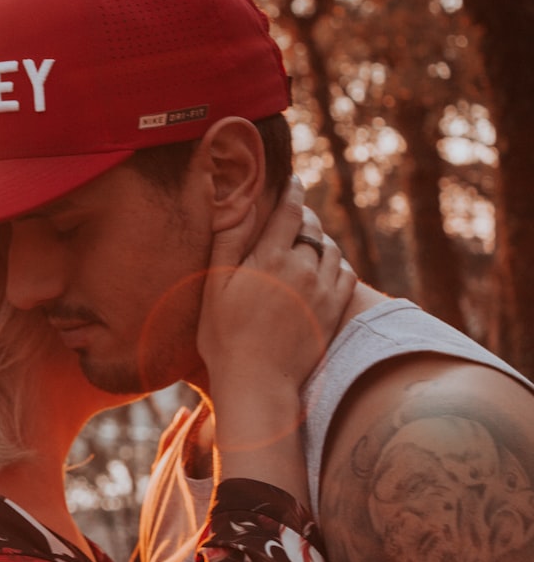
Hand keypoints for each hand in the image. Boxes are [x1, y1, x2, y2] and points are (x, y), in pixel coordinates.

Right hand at [198, 177, 354, 396]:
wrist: (258, 382)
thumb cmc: (224, 337)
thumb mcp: (215, 287)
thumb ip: (229, 242)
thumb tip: (242, 206)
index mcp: (270, 258)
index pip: (290, 212)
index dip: (292, 192)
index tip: (293, 180)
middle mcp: (303, 268)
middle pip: (313, 228)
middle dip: (305, 216)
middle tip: (296, 213)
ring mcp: (323, 290)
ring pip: (332, 249)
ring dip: (321, 239)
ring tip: (308, 240)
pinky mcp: (335, 311)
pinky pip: (347, 273)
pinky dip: (338, 263)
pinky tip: (325, 267)